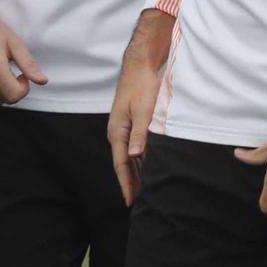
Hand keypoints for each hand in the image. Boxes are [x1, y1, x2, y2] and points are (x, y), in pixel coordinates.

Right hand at [108, 9, 171, 204]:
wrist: (142, 62)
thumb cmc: (143, 85)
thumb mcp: (143, 110)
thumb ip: (139, 133)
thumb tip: (135, 156)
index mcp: (117, 131)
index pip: (121, 164)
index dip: (126, 184)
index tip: (130, 202)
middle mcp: (118, 131)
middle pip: (124, 164)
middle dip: (131, 183)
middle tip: (138, 203)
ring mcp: (124, 127)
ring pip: (130, 156)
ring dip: (137, 173)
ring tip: (144, 190)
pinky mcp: (132, 121)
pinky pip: (135, 146)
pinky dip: (141, 160)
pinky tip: (148, 167)